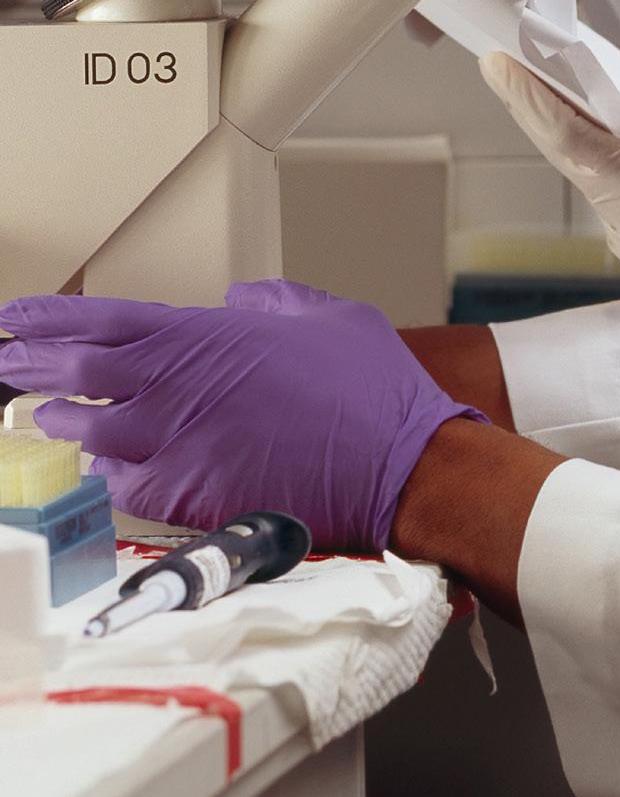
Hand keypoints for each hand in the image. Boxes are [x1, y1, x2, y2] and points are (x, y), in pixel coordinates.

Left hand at [0, 279, 483, 549]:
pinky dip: (104, 476)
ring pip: (91, 431)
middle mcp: (181, 386)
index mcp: (208, 335)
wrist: (402, 463)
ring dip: (61, 421)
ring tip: (39, 415)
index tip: (13, 319)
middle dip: (30, 365)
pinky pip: (125, 487)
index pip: (103, 319)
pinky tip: (95, 471)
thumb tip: (241, 298)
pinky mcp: (193, 498)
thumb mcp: (327, 316)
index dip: (48, 319)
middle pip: (78, 371)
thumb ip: (275, 301)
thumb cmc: (372, 390)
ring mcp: (182, 444)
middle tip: (2, 362)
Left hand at [480, 57, 619, 280]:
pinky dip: (602, 174)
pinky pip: (607, 205)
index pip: (567, 137)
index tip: (496, 64)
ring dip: (574, 145)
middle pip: (568, 159)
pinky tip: (611, 152)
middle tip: (515, 68)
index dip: (525, 98)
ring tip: (573, 103)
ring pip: (585, 181)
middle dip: (543, 114)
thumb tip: (570, 93)